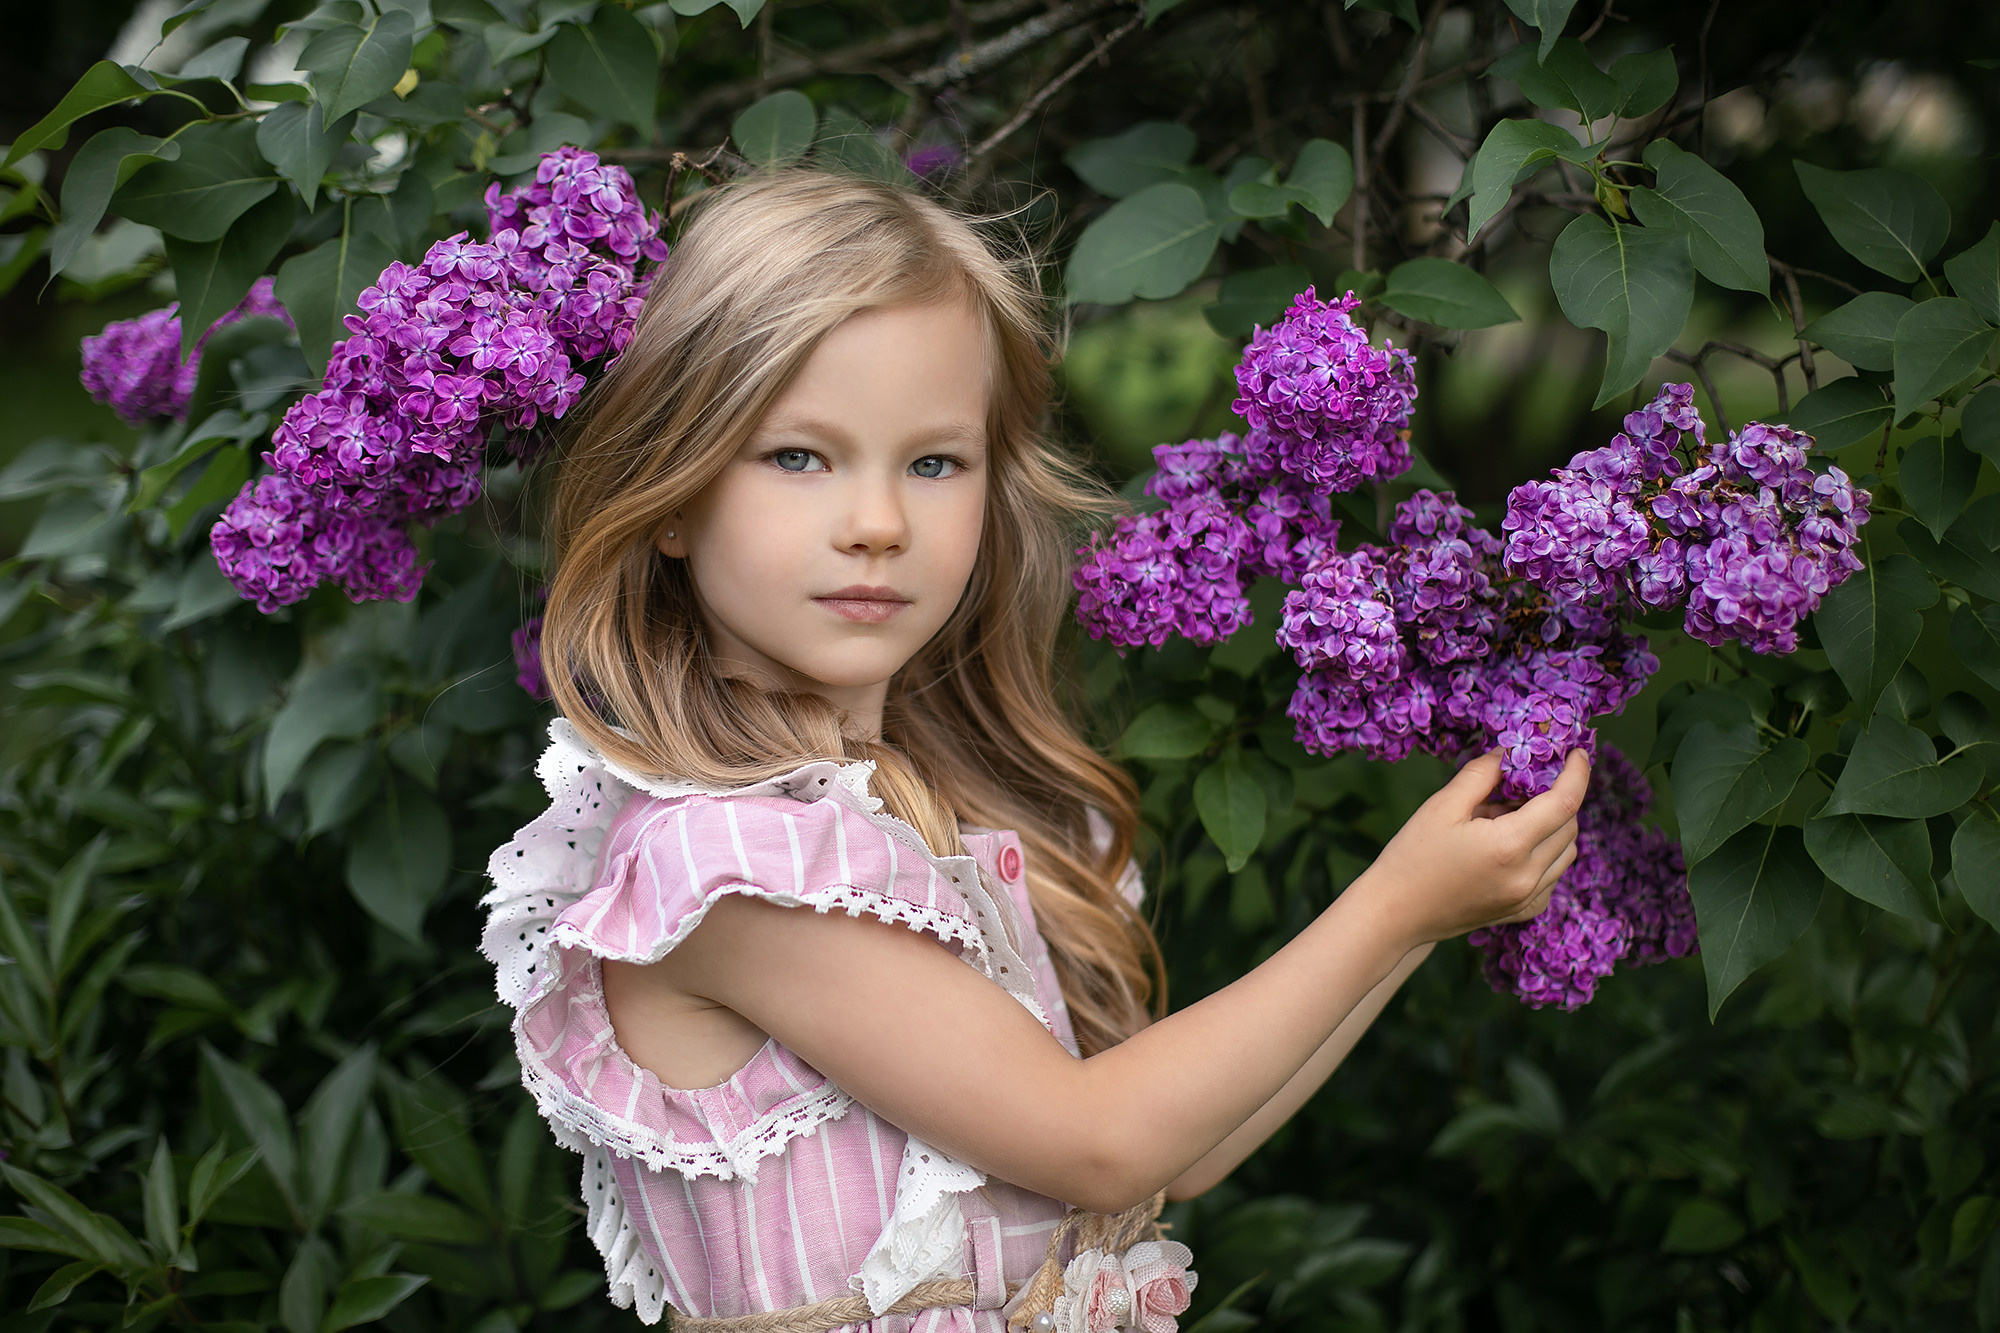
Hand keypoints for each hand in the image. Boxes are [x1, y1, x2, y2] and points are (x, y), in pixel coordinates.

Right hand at [1350, 749, 1588, 949]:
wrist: (1395, 914)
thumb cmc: (1412, 856)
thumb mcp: (1442, 806)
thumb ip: (1482, 774)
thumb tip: (1509, 754)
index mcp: (1509, 846)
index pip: (1565, 802)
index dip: (1577, 773)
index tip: (1576, 753)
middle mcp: (1528, 876)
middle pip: (1569, 826)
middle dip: (1557, 797)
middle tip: (1522, 785)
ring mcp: (1528, 898)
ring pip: (1566, 851)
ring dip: (1553, 826)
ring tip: (1510, 817)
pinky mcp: (1523, 911)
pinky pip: (1553, 875)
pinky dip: (1546, 854)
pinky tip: (1512, 847)